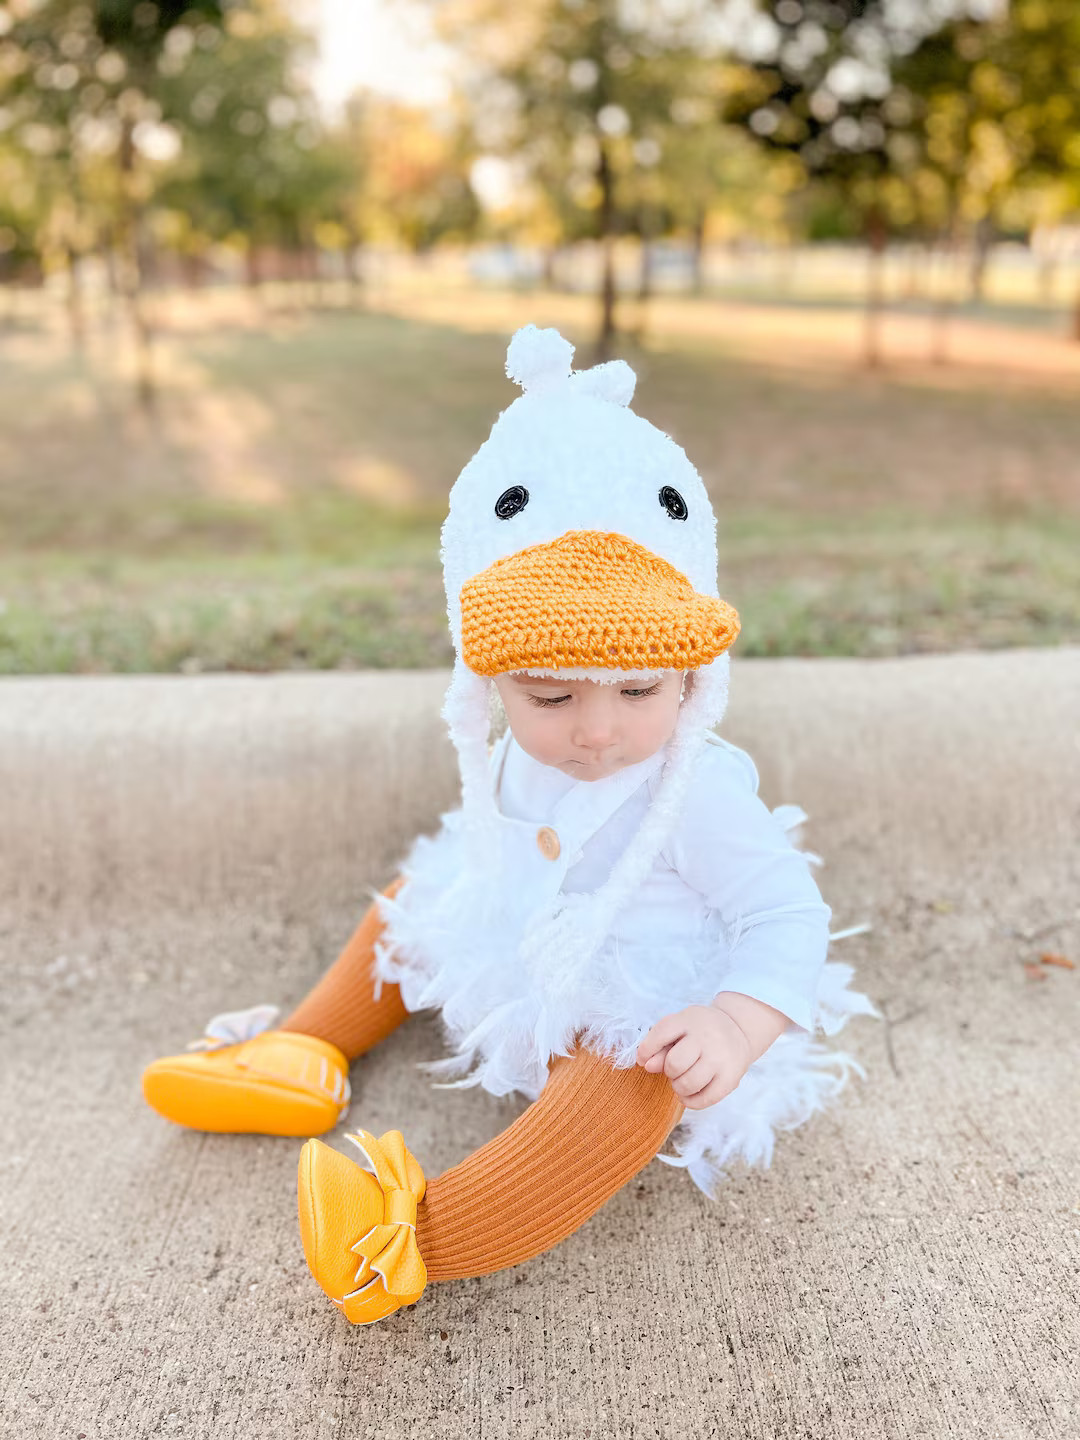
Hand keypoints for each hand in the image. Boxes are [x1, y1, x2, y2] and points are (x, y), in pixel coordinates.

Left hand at [635, 1005, 751, 1109]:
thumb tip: (646, 1065)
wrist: (738, 1030)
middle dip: (668, 1070)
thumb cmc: (700, 1031)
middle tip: (674, 1068)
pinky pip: (704, 1100)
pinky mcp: (730, 1079)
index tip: (643, 1059)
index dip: (646, 1049)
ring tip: (682, 1080)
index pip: (662, 1032)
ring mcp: (721, 1059)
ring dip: (678, 1087)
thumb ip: (660, 1045)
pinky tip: (689, 1093)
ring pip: (688, 1084)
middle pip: (675, 1063)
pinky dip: (690, 1101)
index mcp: (690, 1020)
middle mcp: (707, 1038)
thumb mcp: (680, 1028)